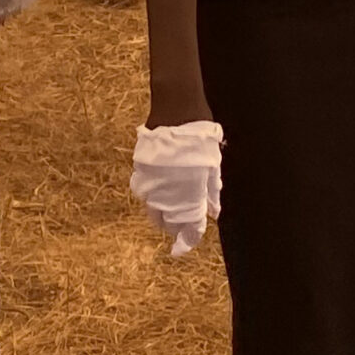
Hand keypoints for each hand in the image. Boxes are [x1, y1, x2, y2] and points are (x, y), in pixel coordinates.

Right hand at [130, 119, 223, 255]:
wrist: (176, 107)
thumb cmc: (199, 133)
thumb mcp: (212, 162)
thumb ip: (211, 190)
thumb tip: (213, 213)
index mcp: (190, 190)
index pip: (188, 225)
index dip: (188, 238)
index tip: (184, 246)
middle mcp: (169, 190)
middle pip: (168, 222)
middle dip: (175, 227)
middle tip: (181, 226)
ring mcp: (153, 180)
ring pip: (154, 209)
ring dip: (163, 214)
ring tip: (172, 210)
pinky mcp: (141, 170)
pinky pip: (145, 193)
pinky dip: (153, 198)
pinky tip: (161, 192)